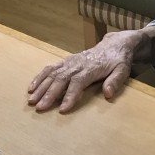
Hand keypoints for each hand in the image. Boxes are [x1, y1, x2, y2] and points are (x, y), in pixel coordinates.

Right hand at [27, 30, 142, 112]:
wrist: (113, 45)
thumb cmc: (118, 61)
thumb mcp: (122, 70)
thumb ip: (115, 81)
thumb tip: (107, 93)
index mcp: (91, 68)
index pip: (78, 82)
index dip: (70, 95)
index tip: (62, 109)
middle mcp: (77, 64)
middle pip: (61, 79)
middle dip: (49, 94)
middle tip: (40, 107)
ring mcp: (69, 62)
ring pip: (52, 74)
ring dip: (41, 87)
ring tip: (31, 100)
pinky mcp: (65, 61)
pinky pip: (49, 68)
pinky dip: (39, 77)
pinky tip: (31, 88)